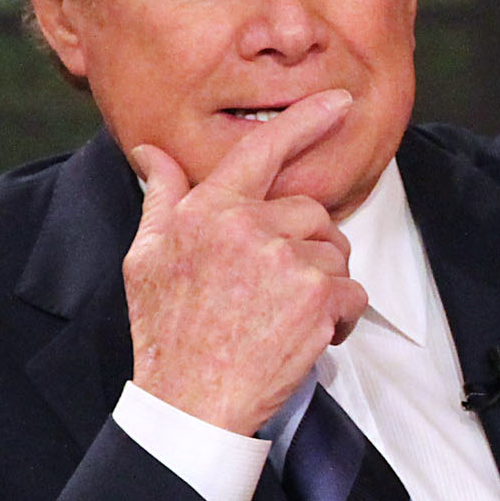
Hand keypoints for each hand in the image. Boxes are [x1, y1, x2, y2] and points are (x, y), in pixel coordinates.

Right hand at [124, 95, 369, 434]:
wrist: (191, 398)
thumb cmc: (167, 332)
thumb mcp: (145, 257)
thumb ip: (163, 198)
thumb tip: (152, 153)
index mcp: (208, 210)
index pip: (262, 152)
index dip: (305, 121)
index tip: (338, 101)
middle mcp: (247, 226)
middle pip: (310, 213)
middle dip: (307, 247)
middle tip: (277, 291)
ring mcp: (286, 259)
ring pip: (334, 253)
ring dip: (323, 285)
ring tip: (284, 317)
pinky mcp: (319, 295)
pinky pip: (354, 292)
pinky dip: (341, 318)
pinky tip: (307, 338)